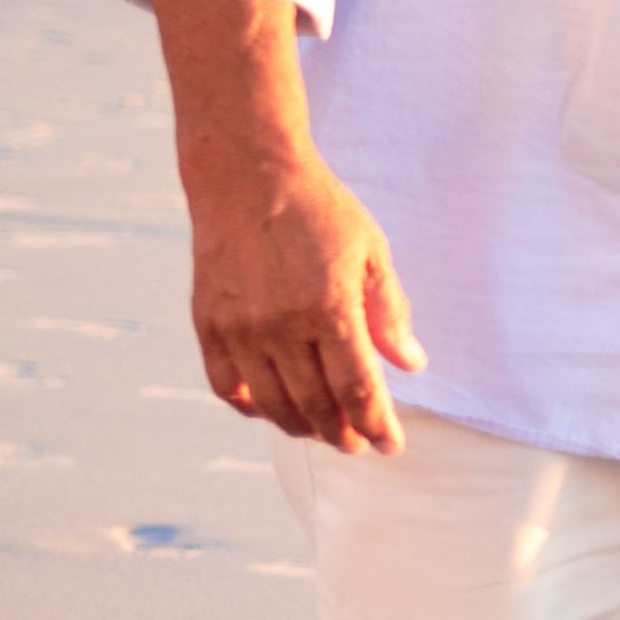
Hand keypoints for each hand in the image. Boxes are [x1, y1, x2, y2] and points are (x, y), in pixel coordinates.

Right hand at [188, 152, 422, 449]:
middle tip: (360, 444)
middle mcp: (281, 326)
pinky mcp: (208, 325)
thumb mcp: (371, 251)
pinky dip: (251, 408)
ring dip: (302, 428)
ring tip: (323, 432)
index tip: (391, 445)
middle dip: (344, 435)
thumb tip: (411, 364)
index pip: (358, 390)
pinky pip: (227, 387)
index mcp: (329, 308)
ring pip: (272, 406)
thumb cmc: (318, 210)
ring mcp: (240, 328)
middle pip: (316, 407)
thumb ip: (390, 312)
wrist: (246, 174)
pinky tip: (273, 408)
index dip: (377, 426)